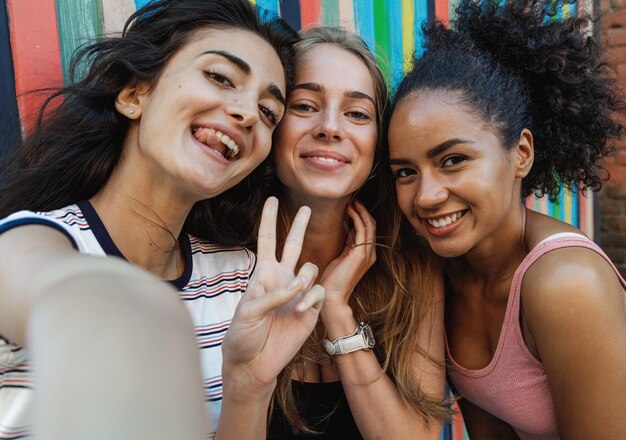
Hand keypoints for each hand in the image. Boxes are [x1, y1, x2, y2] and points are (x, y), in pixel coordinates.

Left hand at [221, 197, 323, 388]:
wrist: (254, 362)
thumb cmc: (242, 335)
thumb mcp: (248, 312)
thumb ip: (271, 295)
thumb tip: (297, 284)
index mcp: (263, 274)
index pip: (267, 241)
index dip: (269, 220)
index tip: (271, 199)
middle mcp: (282, 279)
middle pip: (292, 245)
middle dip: (299, 226)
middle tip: (306, 209)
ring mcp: (297, 293)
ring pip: (310, 267)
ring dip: (304, 276)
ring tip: (295, 294)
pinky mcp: (310, 309)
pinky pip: (318, 292)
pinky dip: (311, 297)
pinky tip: (300, 309)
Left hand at [319, 200, 375, 306]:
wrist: (331, 297)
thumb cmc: (332, 280)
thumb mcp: (341, 257)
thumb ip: (347, 244)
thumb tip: (349, 229)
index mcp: (365, 254)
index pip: (367, 230)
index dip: (361, 216)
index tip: (352, 205)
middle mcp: (370, 253)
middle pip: (371, 225)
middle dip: (363, 211)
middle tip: (354, 199)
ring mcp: (367, 254)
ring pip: (369, 225)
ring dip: (361, 211)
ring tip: (353, 202)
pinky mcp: (361, 254)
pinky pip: (362, 230)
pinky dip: (357, 218)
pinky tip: (350, 211)